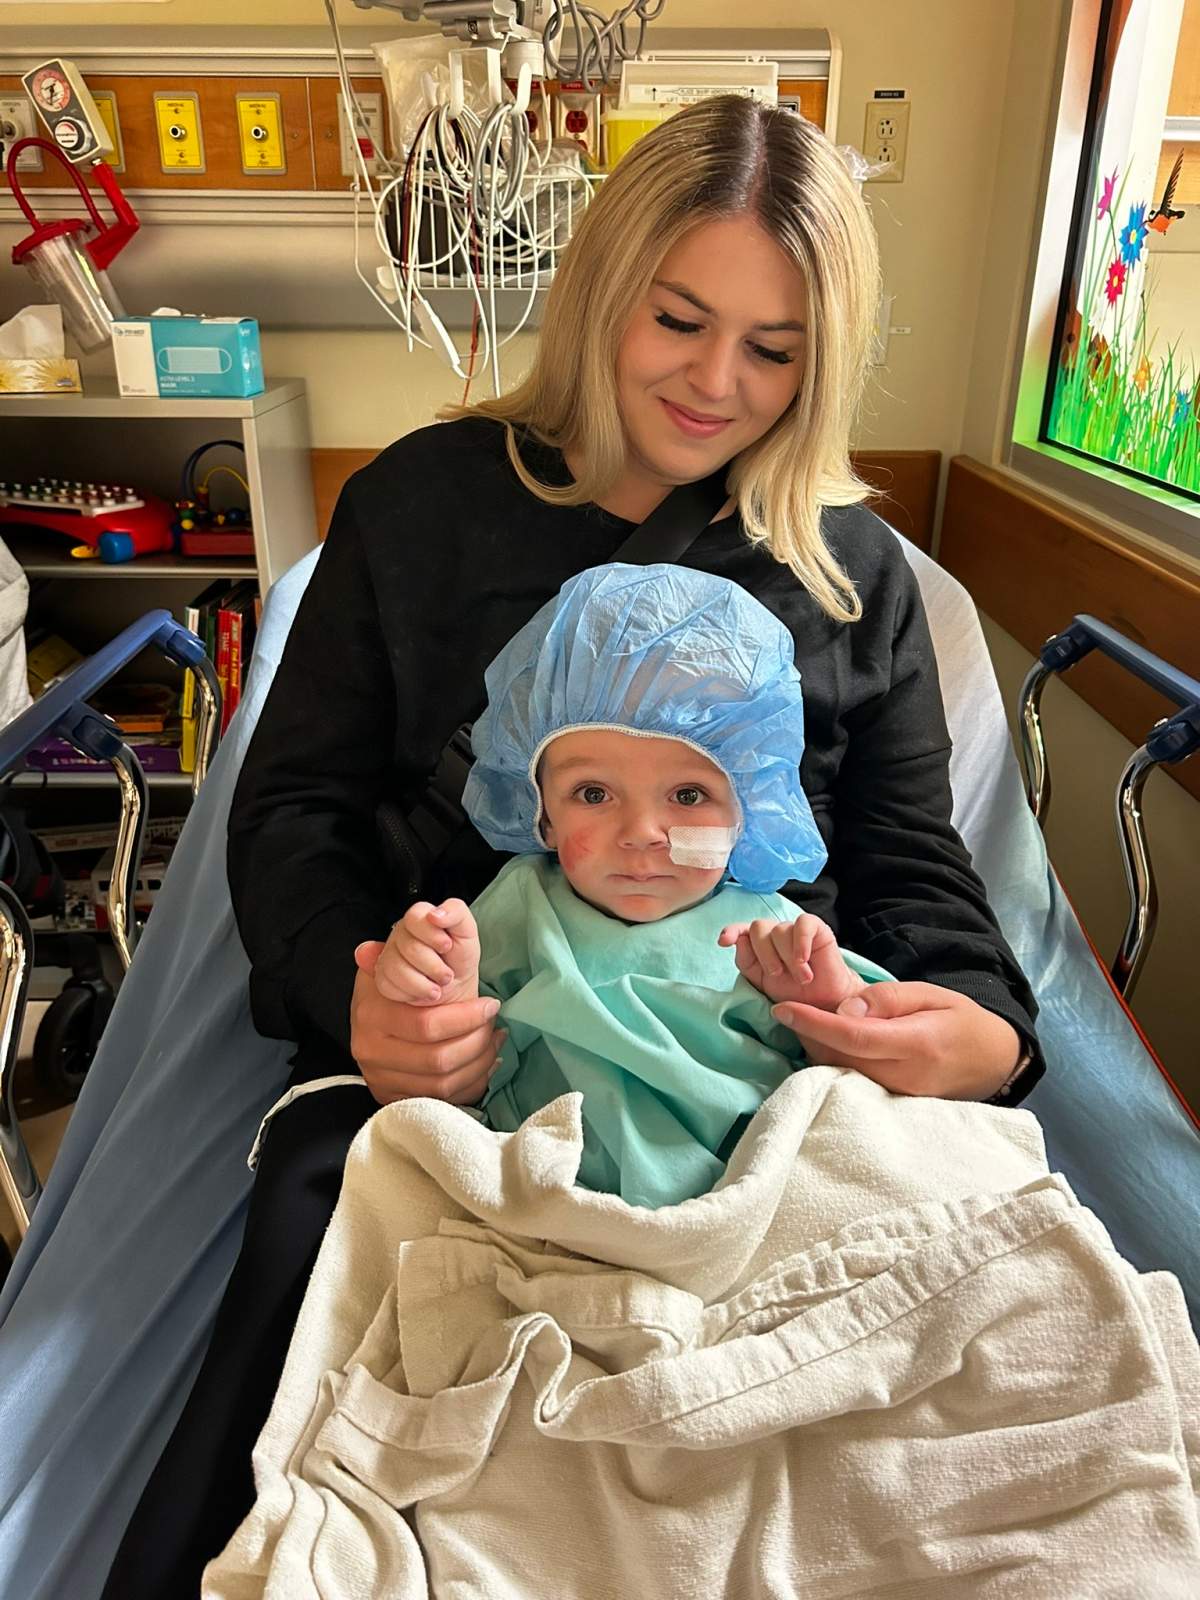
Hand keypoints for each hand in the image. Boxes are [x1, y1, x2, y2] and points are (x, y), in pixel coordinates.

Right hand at [350, 940, 503, 1105]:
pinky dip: (472, 1082)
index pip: (427, 1025)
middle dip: (477, 1041)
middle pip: (439, 1059)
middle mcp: (372, 1054)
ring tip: (495, 1040)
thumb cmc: (388, 992)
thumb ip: (387, 956)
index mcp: (371, 1018)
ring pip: (444, 1083)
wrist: (370, 1028)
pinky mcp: (394, 1100)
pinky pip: (444, 1100)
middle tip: (495, 1024)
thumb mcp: (386, 968)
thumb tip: (369, 950)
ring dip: (479, 1063)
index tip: (490, 1004)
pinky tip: (486, 1063)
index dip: (467, 1017)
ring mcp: (382, 1081)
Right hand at [371, 898, 479, 1006]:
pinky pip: (388, 986)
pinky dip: (411, 994)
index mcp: (419, 918)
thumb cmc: (460, 956)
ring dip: (424, 984)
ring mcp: (388, 955)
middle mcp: (401, 934)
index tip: (447, 946)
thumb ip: (456, 912)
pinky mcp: (383, 976)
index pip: (414, 917)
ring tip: (437, 986)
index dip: (432, 934)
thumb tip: (436, 914)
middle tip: (447, 973)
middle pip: (408, 947)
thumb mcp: (467, 930)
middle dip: (434, 966)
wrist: (455, 986)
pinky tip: (423, 989)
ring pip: (396, 969)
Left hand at [718, 913, 866, 1008]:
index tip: (724, 942)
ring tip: (802, 978)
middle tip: (778, 975)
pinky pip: (803, 923)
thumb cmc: (793, 993)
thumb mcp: (763, 983)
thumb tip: (736, 942)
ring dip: (788, 958)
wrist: (824, 1003)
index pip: (741, 931)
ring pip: (780, 930)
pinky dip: (801, 941)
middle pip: (758, 927)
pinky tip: (804, 959)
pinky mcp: (816, 928)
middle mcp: (775, 934)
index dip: (731, 931)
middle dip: (765, 954)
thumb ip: (747, 963)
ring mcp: (794, 930)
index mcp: (759, 946)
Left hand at [770, 981, 1023, 1100]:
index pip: (853, 1036)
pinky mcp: (892, 1103)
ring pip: (842, 1073)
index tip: (782, 1008)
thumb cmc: (961, 1021)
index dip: (814, 1024)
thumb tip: (843, 1008)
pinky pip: (852, 1082)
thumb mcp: (931, 994)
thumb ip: (887, 999)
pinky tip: (827, 1043)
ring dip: (816, 1049)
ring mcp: (898, 1095)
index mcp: (916, 1044)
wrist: (993, 1062)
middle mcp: (904, 1076)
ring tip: (805, 1022)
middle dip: (807, 1035)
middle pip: (839, 1058)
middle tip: (789, 1010)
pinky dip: (833, 1061)